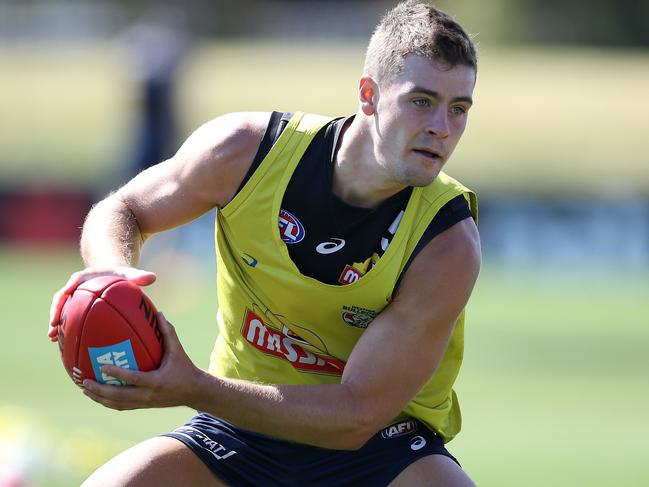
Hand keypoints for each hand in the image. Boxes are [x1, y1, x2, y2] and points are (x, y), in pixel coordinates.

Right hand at [48, 266, 156, 341]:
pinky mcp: (74, 307)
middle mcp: (76, 286)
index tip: (66, 293)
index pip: (76, 279)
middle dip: (56, 310)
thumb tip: (153, 277)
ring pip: (60, 309)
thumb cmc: (120, 276)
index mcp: (87, 277)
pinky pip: (66, 318)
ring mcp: (74, 298)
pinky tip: (60, 342)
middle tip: (54, 324)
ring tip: (53, 337)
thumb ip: (139, 276)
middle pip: (61, 297)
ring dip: (55, 322)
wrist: (111, 275)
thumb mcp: (129, 274)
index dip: (70, 286)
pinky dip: (63, 328)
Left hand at [81, 313, 205, 410]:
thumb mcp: (178, 350)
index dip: (117, 373)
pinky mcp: (143, 406)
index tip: (102, 366)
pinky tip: (98, 396)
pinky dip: (108, 402)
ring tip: (85, 390)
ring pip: (118, 404)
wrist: (194, 392)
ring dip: (100, 398)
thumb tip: (159, 313)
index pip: (133, 378)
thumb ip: (168, 332)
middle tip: (85, 382)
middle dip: (100, 391)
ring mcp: (144, 403)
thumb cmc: (185, 368)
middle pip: (119, 397)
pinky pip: (122, 406)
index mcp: (156, 381)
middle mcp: (148, 395)